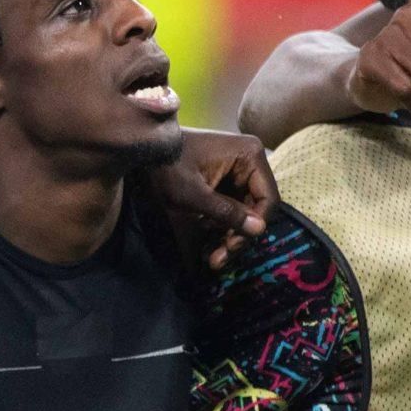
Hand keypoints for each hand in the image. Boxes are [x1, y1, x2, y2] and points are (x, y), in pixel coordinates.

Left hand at [152, 129, 276, 269]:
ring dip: (229, 235)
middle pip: (256, 207)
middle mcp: (250, 160)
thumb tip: (259, 229)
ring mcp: (238, 170)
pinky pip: (232, 207)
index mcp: (249, 155)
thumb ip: (225, 212)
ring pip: (245, 211)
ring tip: (212, 258)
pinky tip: (207, 243)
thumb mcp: (192, 194)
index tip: (233, 246)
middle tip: (218, 260)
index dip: (254, 226)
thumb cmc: (166, 166)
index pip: (267, 198)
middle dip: (238, 235)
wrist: (143, 150)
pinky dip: (221, 226)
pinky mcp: (226, 180)